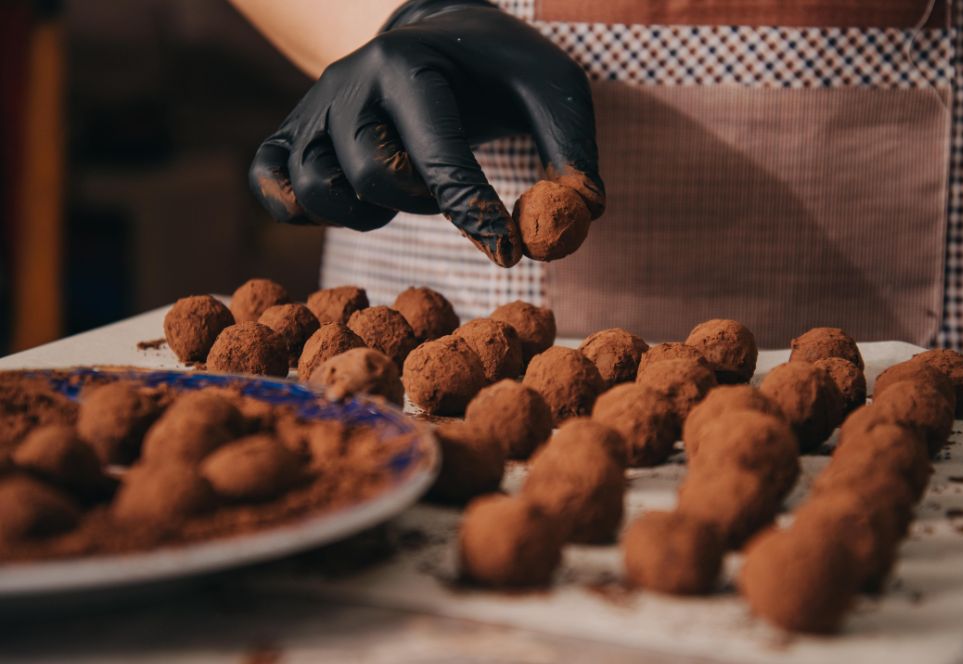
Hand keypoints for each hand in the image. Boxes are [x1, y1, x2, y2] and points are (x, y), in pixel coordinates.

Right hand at [249, 0, 603, 267]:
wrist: (436, 35)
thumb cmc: (498, 70)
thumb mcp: (550, 90)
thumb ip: (572, 149)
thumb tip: (584, 213)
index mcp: (411, 61)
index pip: (436, 152)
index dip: (474, 212)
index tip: (509, 252)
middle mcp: (350, 79)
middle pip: (372, 174)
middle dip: (423, 202)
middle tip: (448, 191)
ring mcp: (313, 107)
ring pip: (318, 187)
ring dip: (367, 212)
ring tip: (404, 191)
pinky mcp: (288, 132)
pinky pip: (270, 187)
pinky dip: (300, 208)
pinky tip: (350, 200)